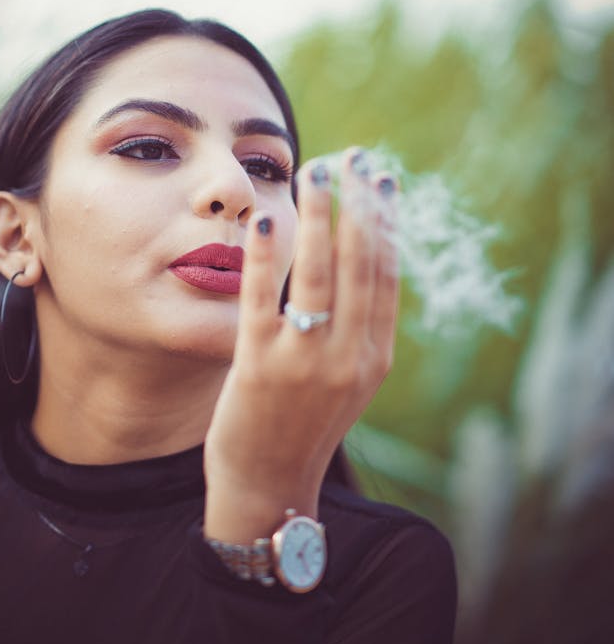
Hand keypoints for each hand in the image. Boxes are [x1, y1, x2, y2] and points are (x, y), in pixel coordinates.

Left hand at [203, 149, 398, 543]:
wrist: (269, 485)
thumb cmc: (304, 424)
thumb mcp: (347, 378)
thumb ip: (357, 327)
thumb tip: (360, 260)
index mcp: (374, 357)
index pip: (385, 276)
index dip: (384, 223)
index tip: (381, 180)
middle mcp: (348, 357)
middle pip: (358, 266)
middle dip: (357, 206)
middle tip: (353, 158)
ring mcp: (305, 362)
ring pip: (318, 275)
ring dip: (318, 218)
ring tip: (315, 173)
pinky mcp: (259, 367)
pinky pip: (265, 300)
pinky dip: (268, 257)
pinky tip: (269, 219)